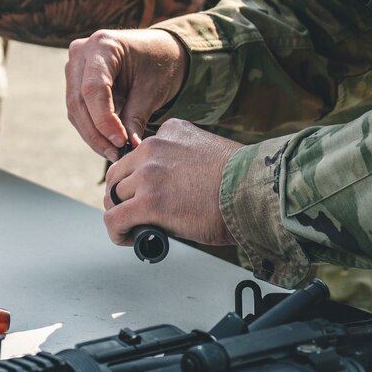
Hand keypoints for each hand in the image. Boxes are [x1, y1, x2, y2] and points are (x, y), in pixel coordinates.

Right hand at [64, 28, 188, 157]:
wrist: (158, 51)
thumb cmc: (158, 64)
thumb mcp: (152, 90)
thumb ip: (136, 117)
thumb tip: (128, 148)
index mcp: (102, 45)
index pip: (93, 88)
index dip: (103, 119)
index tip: (121, 142)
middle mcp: (81, 53)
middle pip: (79, 101)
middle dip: (97, 133)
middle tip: (117, 154)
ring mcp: (75, 67)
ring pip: (75, 109)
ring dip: (93, 135)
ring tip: (115, 152)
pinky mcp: (75, 82)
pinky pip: (78, 111)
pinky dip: (92, 129)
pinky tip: (109, 143)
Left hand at [102, 119, 238, 248]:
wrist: (257, 191)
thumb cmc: (243, 181)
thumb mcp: (208, 153)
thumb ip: (184, 160)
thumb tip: (174, 190)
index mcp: (170, 132)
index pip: (138, 155)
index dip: (138, 180)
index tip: (148, 196)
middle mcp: (154, 147)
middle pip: (118, 174)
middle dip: (122, 196)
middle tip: (135, 215)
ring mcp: (149, 174)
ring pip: (114, 196)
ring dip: (121, 215)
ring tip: (135, 230)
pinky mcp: (149, 202)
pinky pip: (114, 219)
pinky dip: (117, 233)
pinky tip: (129, 239)